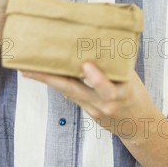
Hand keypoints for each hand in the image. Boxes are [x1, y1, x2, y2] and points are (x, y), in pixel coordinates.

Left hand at [21, 63, 152, 138]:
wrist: (139, 127)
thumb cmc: (137, 97)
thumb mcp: (133, 80)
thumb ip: (117, 65)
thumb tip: (102, 40)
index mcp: (121, 94)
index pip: (107, 88)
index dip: (96, 78)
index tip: (86, 66)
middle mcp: (104, 104)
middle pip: (75, 90)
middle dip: (52, 78)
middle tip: (31, 68)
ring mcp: (94, 110)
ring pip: (68, 92)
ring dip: (48, 80)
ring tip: (28, 69)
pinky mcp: (88, 111)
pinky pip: (71, 95)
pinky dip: (59, 84)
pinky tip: (44, 74)